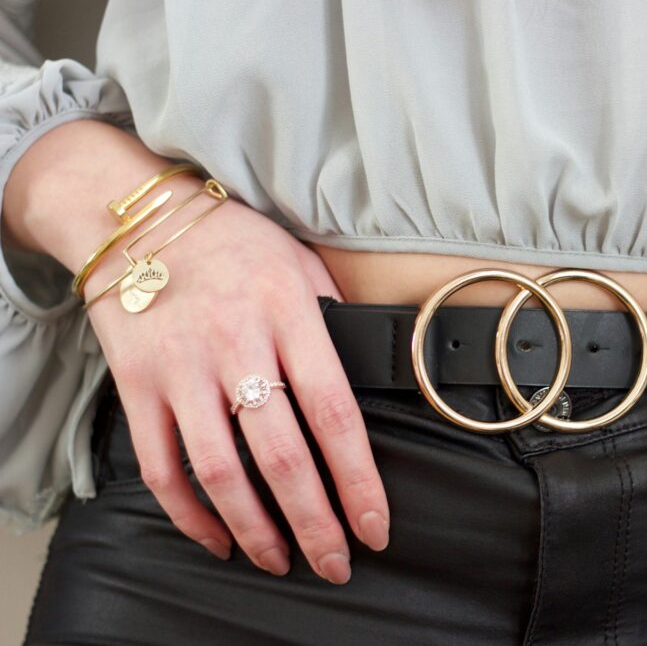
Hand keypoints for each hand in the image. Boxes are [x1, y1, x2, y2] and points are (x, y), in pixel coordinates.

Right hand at [83, 187, 388, 583]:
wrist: (138, 219)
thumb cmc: (235, 242)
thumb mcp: (302, 263)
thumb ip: (334, 320)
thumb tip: (371, 377)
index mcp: (288, 312)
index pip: (334, 411)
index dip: (358, 479)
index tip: (376, 524)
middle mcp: (234, 344)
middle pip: (281, 455)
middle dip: (315, 523)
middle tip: (336, 562)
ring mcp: (180, 368)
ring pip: (220, 472)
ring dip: (256, 529)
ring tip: (283, 560)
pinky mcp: (137, 386)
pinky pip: (162, 467)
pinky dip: (190, 514)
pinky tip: (219, 537)